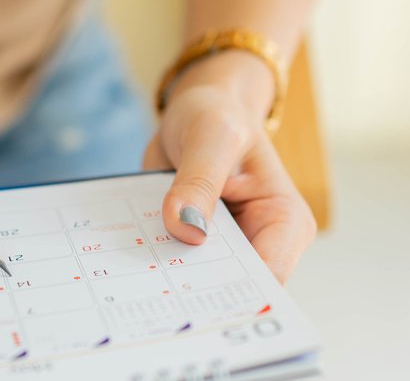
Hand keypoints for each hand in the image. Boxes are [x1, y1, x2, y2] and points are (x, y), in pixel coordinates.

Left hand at [143, 51, 316, 283]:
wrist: (199, 111)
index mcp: (285, 222)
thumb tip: (185, 228)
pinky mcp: (194, 245)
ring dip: (166, 280)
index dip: (231, 294)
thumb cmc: (218, 116)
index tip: (188, 299)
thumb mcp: (211, 136)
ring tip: (131, 278)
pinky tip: (124, 260)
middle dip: (194, 292)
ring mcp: (226, 248)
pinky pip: (173, 265)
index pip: (265, 276)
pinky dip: (151, 261)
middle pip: (230, 288)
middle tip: (149, 292)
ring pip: (197, 283)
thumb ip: (199, 181)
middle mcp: (261, 242)